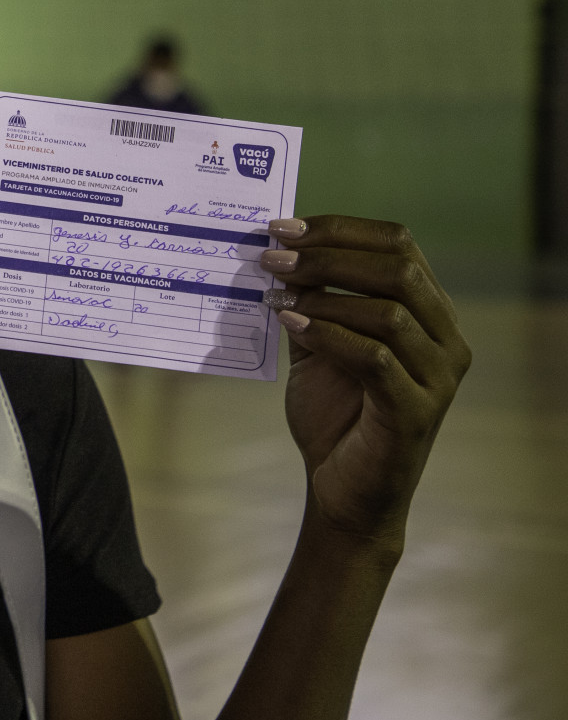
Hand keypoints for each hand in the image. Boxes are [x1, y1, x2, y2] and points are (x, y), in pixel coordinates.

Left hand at [261, 216, 470, 545]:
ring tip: (276, 291)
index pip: (399, 245)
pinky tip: (291, 323)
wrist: (342, 491)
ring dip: (326, 293)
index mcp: (429, 313)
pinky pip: (376, 358)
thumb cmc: (334, 416)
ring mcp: (437, 376)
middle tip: (273, 256)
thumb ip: (309, 301)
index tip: (283, 228)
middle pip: (399, 269)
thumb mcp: (316, 345)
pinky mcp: (415, 411)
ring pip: (391, 310)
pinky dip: (330, 334)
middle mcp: (446, 339)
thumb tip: (277, 252)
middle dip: (329, 255)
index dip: (340, 229)